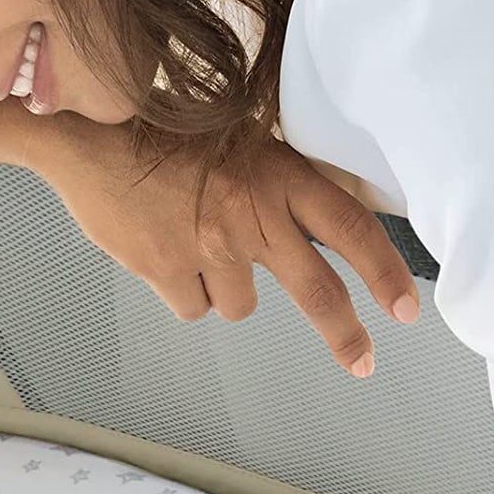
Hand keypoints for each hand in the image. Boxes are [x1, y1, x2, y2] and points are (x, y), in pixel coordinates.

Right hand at [38, 118, 418, 376]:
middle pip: (315, 290)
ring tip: (196, 244)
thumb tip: (314, 230)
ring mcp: (211, 249)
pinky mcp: (169, 274)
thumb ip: (276, 185)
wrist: (89, 136)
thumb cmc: (162, 132)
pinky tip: (166, 252)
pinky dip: (184, 290)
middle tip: (363, 362)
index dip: (383, 273)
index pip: (350, 228)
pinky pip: (195, 308)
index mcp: (278, 175)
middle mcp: (252, 216)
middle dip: (343, 334)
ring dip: (225, 286)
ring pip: (241, 305)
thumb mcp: (238, 140)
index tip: (404, 309)